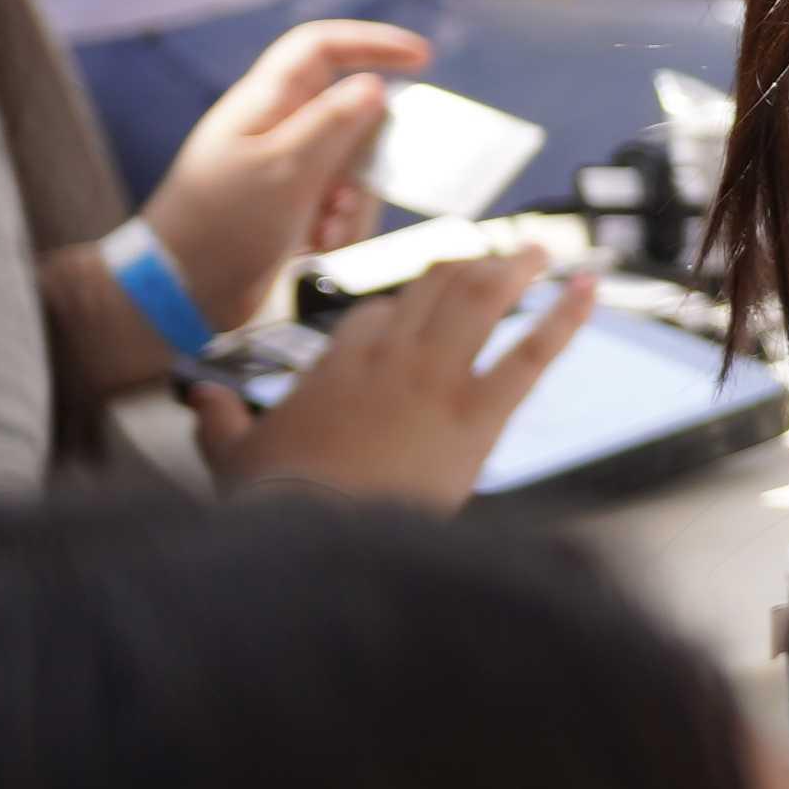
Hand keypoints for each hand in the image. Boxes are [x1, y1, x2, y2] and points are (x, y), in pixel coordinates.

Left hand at [144, 20, 435, 324]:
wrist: (180, 293)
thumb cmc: (223, 225)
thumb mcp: (286, 170)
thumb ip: (335, 124)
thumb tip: (375, 85)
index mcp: (265, 104)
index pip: (321, 48)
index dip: (371, 43)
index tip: (422, 58)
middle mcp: (276, 129)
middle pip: (350, 115)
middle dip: (367, 158)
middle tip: (353, 194)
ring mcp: (284, 168)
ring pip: (352, 165)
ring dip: (352, 201)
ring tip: (326, 233)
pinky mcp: (290, 206)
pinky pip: (339, 201)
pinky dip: (339, 224)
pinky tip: (317, 246)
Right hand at [192, 249, 595, 506]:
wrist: (312, 539)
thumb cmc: (272, 503)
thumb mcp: (230, 457)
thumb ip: (219, 422)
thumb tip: (199, 399)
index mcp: (338, 362)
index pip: (379, 313)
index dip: (404, 307)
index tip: (422, 305)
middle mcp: (390, 357)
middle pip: (433, 289)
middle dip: (464, 268)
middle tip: (492, 257)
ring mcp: (437, 380)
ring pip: (481, 301)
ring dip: (515, 268)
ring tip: (539, 249)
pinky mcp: (478, 416)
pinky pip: (531, 354)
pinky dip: (565, 317)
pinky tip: (590, 288)